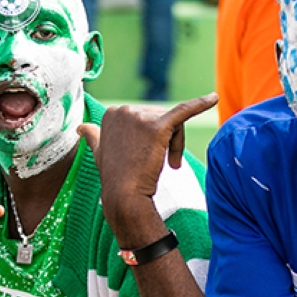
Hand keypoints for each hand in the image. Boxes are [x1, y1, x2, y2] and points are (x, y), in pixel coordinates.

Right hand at [78, 93, 217, 205]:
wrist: (125, 197)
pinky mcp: (158, 127)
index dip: (154, 140)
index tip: (148, 159)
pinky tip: (214, 98)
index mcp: (114, 113)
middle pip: (162, 119)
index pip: (147, 118)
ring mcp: (140, 117)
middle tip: (167, 166)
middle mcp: (125, 110)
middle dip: (169, 142)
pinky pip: (184, 111)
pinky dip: (200, 104)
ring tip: (171, 166)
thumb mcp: (100, 153)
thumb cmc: (115, 178)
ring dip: (177, 146)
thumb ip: (94, 137)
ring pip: (174, 124)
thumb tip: (81, 128)